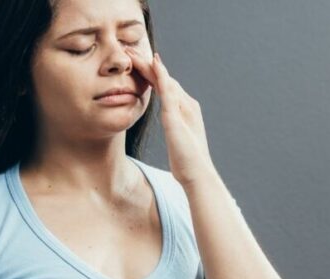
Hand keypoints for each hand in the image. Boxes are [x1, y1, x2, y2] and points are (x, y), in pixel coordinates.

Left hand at [124, 47, 218, 187]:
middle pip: (165, 80)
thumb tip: (171, 130)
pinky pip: (167, 90)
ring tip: (135, 53)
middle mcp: (187, 106)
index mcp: (186, 111)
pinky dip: (161, 75)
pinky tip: (153, 64)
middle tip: (131, 52)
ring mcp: (183, 109)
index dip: (153, 75)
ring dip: (151, 65)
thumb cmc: (187, 163)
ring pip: (165, 80)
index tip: (138, 65)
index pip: (167, 88)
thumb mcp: (177, 142)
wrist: (198, 174)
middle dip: (149, 65)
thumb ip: (174, 131)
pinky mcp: (176, 115)